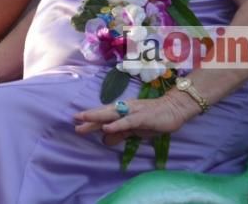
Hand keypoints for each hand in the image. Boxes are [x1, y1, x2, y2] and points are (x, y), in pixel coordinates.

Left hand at [73, 91, 194, 145]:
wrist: (174, 109)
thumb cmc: (154, 118)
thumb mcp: (134, 129)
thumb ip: (120, 133)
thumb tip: (104, 139)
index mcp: (123, 111)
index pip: (104, 115)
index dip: (90, 118)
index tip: (75, 122)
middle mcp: (125, 109)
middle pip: (104, 113)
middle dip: (89, 117)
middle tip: (73, 120)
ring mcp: (133, 112)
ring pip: (112, 114)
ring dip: (97, 117)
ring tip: (83, 119)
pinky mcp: (142, 117)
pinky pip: (127, 122)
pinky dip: (117, 125)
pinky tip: (107, 128)